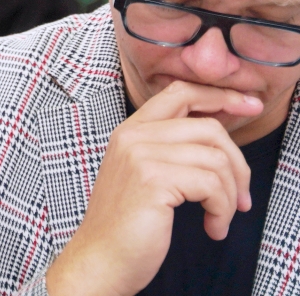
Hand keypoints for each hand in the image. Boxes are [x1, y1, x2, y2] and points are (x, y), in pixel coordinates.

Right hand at [45, 80, 261, 295]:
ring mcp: (141, 155)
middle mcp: (133, 135)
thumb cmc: (129, 223)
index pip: (181, 92)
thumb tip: (221, 133)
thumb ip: (172, 149)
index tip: (248, 106)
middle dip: (238, 165)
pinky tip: (212, 227)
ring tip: (221, 218)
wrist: (102, 257)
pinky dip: (223, 211)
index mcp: (131, 130)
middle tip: (242, 198)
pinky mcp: (153, 180)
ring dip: (231, 196)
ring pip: (216, 159)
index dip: (220, 96)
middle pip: (208, 127)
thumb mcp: (147, 174)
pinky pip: (212, 184)